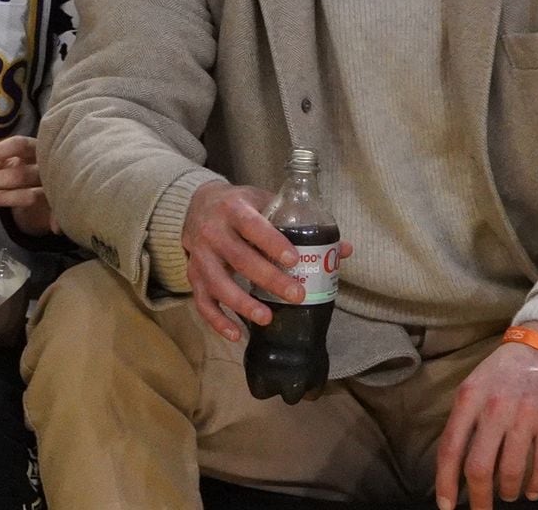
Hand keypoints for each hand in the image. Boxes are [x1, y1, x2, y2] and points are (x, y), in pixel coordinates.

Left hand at [0, 136, 56, 236]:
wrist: (49, 174)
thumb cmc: (24, 163)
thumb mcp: (11, 158)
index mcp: (35, 147)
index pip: (18, 145)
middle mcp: (45, 164)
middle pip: (19, 174)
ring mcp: (52, 184)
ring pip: (29, 194)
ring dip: (5, 199)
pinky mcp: (56, 202)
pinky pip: (58, 211)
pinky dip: (58, 218)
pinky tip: (55, 228)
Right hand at [182, 180, 351, 341]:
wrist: (197, 205)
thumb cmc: (240, 206)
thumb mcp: (265, 203)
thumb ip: (298, 224)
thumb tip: (343, 249)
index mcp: (234, 209)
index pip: (252, 226)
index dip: (272, 243)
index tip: (294, 260)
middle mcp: (213, 231)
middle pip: (239, 258)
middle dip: (268, 279)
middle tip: (297, 295)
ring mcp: (200, 255)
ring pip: (218, 282)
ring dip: (242, 303)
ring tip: (267, 318)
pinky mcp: (194, 274)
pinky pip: (202, 301)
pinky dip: (217, 320)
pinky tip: (236, 334)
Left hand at [435, 321, 537, 509]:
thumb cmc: (502, 371)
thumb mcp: (474, 386)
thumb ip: (464, 418)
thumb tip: (452, 460)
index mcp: (468, 399)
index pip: (450, 447)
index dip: (445, 481)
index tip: (445, 505)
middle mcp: (492, 409)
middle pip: (478, 466)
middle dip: (477, 498)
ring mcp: (523, 417)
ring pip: (510, 471)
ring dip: (507, 491)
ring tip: (506, 494)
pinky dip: (536, 485)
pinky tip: (531, 491)